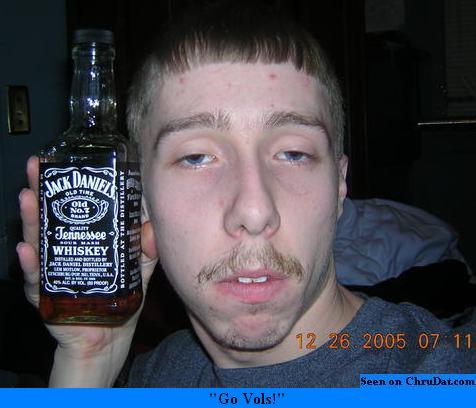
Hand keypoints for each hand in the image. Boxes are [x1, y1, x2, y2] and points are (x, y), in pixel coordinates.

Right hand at [17, 156, 157, 386]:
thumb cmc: (120, 300)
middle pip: (51, 217)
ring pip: (38, 242)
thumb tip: (154, 226)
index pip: (76, 208)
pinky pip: (38, 281)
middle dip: (41, 190)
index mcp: (85, 241)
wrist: (108, 340)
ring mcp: (54, 272)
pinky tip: (28, 250)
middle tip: (36, 167)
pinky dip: (32, 266)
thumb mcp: (138, 270)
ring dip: (31, 220)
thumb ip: (147, 250)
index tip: (70, 163)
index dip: (71, 185)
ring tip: (27, 198)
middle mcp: (64, 252)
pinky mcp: (48, 298)